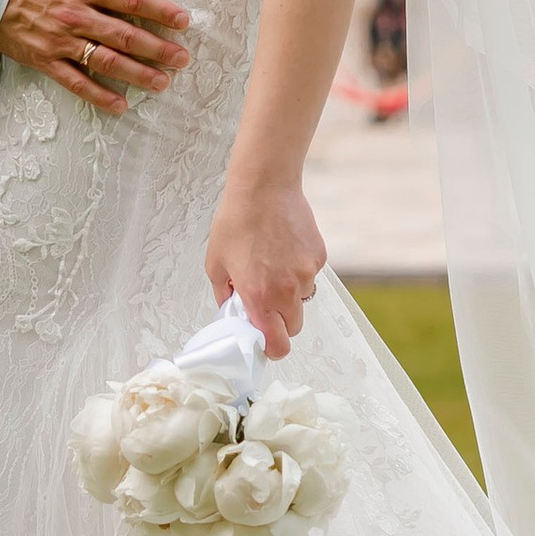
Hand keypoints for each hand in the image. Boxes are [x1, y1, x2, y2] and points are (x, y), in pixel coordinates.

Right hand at [0, 0, 190, 115]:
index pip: (130, 0)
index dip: (160, 11)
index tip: (183, 21)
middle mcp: (76, 16)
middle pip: (125, 35)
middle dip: (158, 49)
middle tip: (182, 59)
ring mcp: (60, 41)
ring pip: (106, 62)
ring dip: (137, 74)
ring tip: (162, 82)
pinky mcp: (44, 60)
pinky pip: (75, 82)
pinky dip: (98, 96)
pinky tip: (120, 105)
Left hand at [205, 171, 326, 357]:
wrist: (264, 187)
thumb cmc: (237, 220)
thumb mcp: (215, 263)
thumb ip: (225, 294)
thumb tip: (232, 307)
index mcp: (260, 297)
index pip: (277, 344)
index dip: (272, 348)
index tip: (265, 343)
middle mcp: (287, 290)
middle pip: (293, 327)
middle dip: (280, 321)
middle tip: (264, 301)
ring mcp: (307, 274)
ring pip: (302, 300)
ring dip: (290, 293)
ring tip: (273, 265)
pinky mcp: (319, 257)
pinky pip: (310, 275)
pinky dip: (299, 270)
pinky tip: (284, 248)